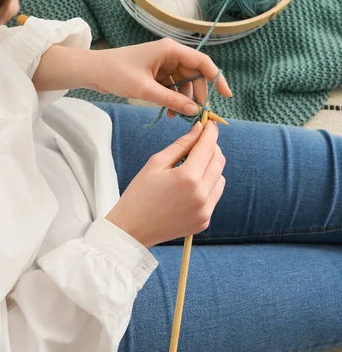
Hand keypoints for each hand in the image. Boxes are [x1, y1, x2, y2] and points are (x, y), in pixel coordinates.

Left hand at [80, 39, 231, 116]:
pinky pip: (172, 88)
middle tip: (197, 115)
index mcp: (170, 50)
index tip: (226, 96)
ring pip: (184, 84)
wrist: (92, 71)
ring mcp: (162, 65)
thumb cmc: (116, 73)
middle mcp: (170, 55)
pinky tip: (168, 113)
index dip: (217, 78)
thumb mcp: (145, 89)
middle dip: (197, 96)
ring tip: (176, 117)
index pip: (202, 63)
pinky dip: (173, 100)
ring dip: (183, 101)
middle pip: (195, 76)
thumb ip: (172, 100)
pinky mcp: (155, 75)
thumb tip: (194, 111)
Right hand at [106, 120, 225, 247]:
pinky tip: (192, 184)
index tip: (209, 122)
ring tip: (193, 165)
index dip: (210, 132)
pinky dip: (208, 184)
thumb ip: (181, 145)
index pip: (208, 147)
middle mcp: (201, 194)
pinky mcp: (205, 221)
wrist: (132, 229)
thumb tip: (199, 129)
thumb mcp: (156, 163)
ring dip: (211, 167)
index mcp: (188, 177)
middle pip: (219, 161)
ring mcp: (205, 210)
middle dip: (212, 147)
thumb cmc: (139, 193)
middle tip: (200, 141)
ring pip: (220, 178)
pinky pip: (215, 195)